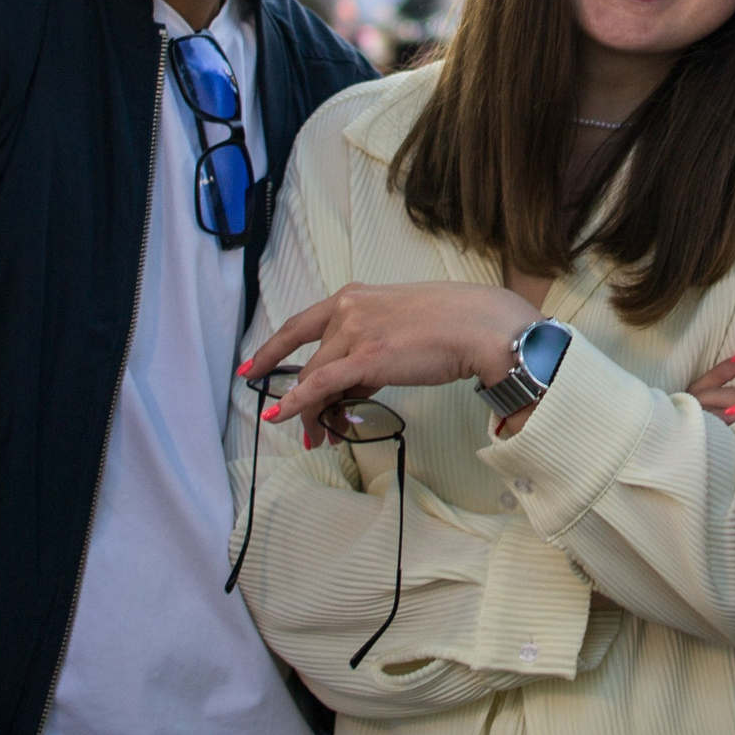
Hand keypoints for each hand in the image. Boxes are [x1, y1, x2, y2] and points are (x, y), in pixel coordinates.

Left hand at [244, 282, 536, 428]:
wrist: (481, 326)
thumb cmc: (455, 322)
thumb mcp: (401, 322)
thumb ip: (373, 343)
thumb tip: (357, 380)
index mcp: (356, 296)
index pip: (301, 324)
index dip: (273, 348)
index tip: (254, 366)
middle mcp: (348, 309)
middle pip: (309, 361)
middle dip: (299, 397)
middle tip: (296, 423)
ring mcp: (354, 332)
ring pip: (314, 379)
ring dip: (312, 413)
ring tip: (320, 438)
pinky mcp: (364, 358)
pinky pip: (318, 386)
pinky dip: (297, 405)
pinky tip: (285, 419)